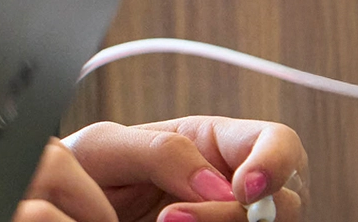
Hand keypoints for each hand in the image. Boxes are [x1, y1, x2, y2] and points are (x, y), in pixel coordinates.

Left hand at [64, 118, 306, 221]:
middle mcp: (237, 182)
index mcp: (219, 142)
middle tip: (172, 218)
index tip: (242, 189)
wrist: (72, 205)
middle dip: (238, 213)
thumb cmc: (91, 169)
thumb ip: (162, 151)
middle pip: (284, 199)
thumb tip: (214, 184)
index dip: (276, 163)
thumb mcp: (110, 146)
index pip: (279, 141)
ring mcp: (233, 217)